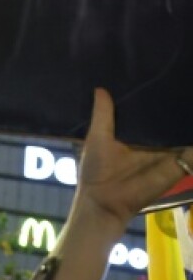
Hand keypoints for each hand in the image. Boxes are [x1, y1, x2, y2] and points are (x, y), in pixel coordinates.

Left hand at [75, 88, 191, 228]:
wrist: (105, 202)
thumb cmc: (96, 169)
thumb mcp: (98, 137)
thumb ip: (103, 115)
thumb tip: (101, 88)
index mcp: (134, 135)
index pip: (148, 114)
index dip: (155, 100)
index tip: (162, 77)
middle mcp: (153, 143)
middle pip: (168, 123)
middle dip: (177, 108)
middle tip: (184, 83)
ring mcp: (167, 153)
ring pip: (182, 135)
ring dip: (187, 123)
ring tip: (192, 95)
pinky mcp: (178, 166)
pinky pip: (191, 154)